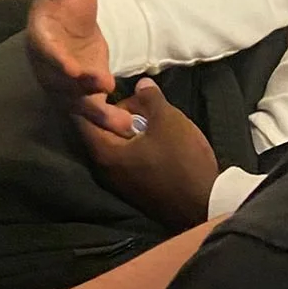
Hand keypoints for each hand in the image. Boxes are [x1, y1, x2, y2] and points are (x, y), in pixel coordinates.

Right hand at [27, 0, 136, 135]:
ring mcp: (64, 86)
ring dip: (101, 115)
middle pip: (61, 83)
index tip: (74, 69)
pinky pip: (93, 112)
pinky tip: (134, 125)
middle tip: (102, 87)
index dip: (58, 61)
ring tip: (126, 125)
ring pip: (78, 105)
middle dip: (80, 89)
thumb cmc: (67, 3)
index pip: (46, 51)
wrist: (69, 26)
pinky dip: (111, 120)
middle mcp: (49, 66)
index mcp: (42, 37)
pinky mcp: (81, 97)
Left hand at [77, 79, 220, 232]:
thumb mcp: (167, 120)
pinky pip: (127, 158)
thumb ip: (150, 98)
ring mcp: (119, 182)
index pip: (83, 118)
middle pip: (101, 130)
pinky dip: (137, 143)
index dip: (94, 97)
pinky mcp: (135, 188)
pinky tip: (156, 135)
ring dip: (130, 127)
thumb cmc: (181, 160)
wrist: (204, 205)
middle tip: (140, 99)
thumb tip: (140, 84)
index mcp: (104, 153)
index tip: (111, 84)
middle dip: (118, 111)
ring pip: (117, 144)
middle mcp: (105, 170)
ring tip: (152, 115)